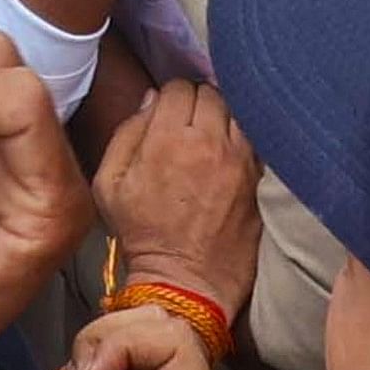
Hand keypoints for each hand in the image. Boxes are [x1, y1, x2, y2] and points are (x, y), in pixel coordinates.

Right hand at [96, 79, 261, 323]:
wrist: (186, 282)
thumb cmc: (142, 234)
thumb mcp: (109, 184)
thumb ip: (126, 133)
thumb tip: (151, 100)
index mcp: (166, 139)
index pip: (177, 87)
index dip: (169, 98)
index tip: (166, 114)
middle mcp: (208, 141)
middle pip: (210, 93)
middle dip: (197, 103)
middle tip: (189, 125)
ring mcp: (240, 159)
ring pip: (237, 110)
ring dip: (223, 118)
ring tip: (212, 138)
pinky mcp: (260, 178)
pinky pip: (255, 138)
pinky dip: (242, 139)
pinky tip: (230, 155)